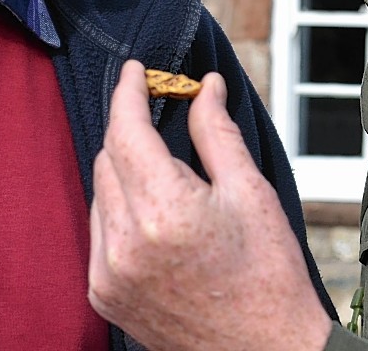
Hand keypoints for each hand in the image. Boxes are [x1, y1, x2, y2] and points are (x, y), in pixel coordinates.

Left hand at [89, 60, 333, 350]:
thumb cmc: (268, 275)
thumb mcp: (250, 192)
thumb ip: (216, 132)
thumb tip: (204, 85)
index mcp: (165, 211)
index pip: (126, 130)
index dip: (127, 92)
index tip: (134, 70)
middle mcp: (125, 243)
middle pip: (109, 156)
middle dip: (131, 128)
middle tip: (162, 114)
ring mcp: (108, 273)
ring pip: (101, 191)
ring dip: (125, 169)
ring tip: (167, 173)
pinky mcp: (104, 295)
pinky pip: (99, 229)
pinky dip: (119, 208)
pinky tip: (154, 212)